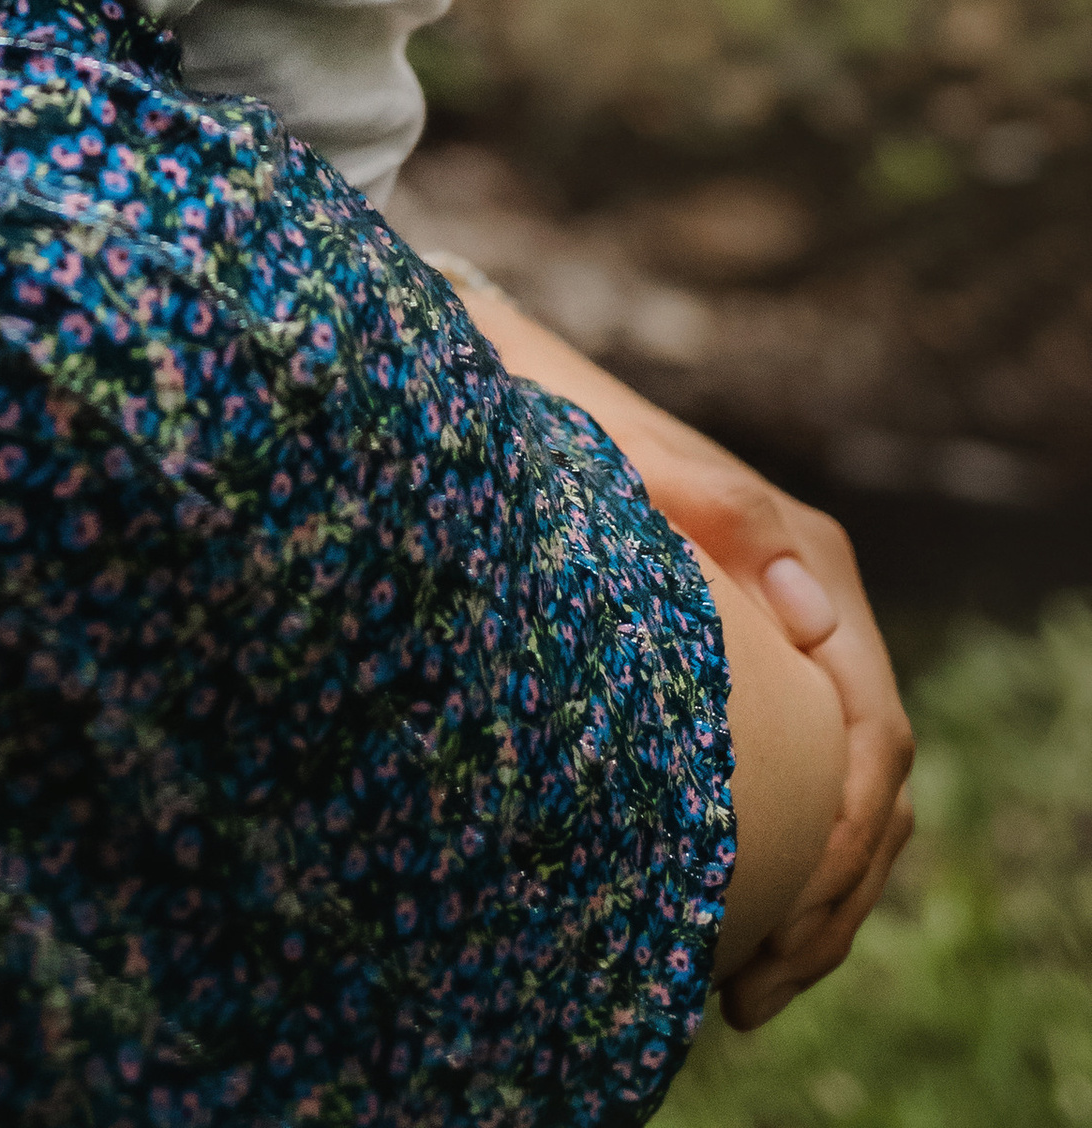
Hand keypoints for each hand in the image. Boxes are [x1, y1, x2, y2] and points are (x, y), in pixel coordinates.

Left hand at [436, 267, 914, 1019]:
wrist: (506, 381)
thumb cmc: (558, 420)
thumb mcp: (621, 454)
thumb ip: (717, 508)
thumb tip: (815, 606)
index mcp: (805, 560)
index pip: (873, 728)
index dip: (848, 834)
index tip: (794, 914)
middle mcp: (814, 606)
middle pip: (871, 790)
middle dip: (830, 902)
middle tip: (753, 993)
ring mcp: (783, 643)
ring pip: (841, 806)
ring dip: (809, 909)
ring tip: (743, 998)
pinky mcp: (741, 675)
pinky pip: (793, 790)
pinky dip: (775, 870)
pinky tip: (719, 935)